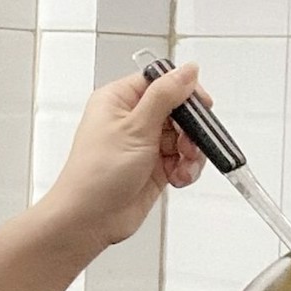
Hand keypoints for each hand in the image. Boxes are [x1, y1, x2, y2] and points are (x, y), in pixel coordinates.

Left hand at [46, 64, 210, 249]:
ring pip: (183, 137)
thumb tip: (186, 70)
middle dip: (190, 129)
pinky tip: (178, 177)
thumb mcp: (136, 127)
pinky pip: (181, 160)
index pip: (161, 81)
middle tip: (190, 144)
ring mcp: (143, 144)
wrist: (89, 219)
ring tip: (182, 166)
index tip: (201, 106)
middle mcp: (131, 119)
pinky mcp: (153, 167)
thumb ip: (165, 96)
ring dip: (190, 153)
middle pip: (177, 110)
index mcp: (119, 99)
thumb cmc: (96, 175)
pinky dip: (185, 169)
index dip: (184, 92)